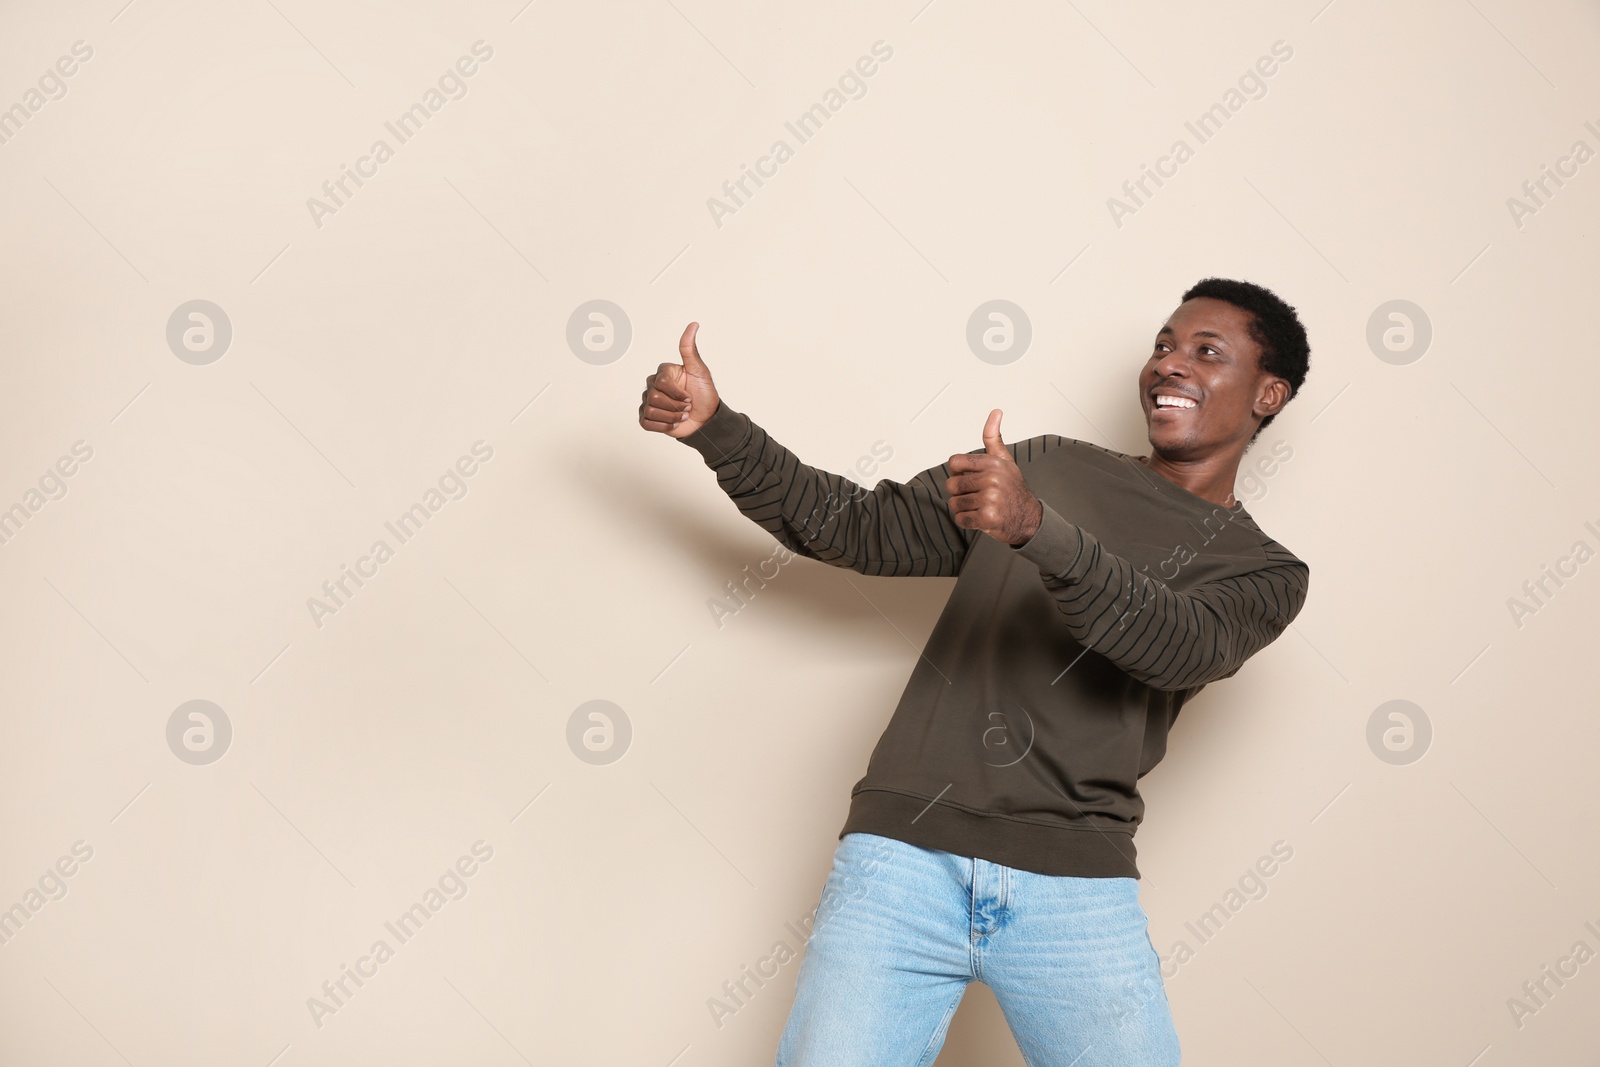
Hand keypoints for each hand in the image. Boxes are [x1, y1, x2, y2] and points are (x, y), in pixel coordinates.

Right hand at [639, 322, 721, 438]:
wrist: (706, 420)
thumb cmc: (704, 395)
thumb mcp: (699, 371)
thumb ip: (690, 349)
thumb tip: (694, 324)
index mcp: (664, 372)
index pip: (662, 382)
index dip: (678, 393)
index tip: (690, 396)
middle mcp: (653, 385)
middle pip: (654, 396)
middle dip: (675, 406)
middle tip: (686, 407)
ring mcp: (648, 401)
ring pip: (650, 410)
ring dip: (671, 417)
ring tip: (681, 415)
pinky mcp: (646, 418)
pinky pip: (646, 422)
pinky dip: (663, 426)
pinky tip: (673, 424)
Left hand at [945, 409, 1042, 545]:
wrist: (1028, 518)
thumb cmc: (1012, 488)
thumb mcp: (1004, 460)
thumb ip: (993, 437)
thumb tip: (996, 411)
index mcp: (993, 462)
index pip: (954, 463)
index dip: (957, 472)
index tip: (969, 478)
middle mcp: (992, 478)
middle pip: (951, 485)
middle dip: (960, 493)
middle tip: (977, 496)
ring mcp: (991, 498)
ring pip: (954, 503)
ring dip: (963, 508)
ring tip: (980, 507)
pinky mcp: (988, 517)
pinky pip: (961, 519)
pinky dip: (967, 522)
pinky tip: (981, 518)